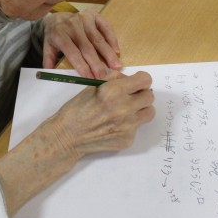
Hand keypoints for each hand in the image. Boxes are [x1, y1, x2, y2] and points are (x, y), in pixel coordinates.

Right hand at [0, 70, 154, 214]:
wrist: (68, 136)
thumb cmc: (76, 109)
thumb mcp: (92, 87)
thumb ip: (113, 79)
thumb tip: (128, 78)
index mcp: (114, 91)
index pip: (145, 80)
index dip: (141, 80)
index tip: (137, 82)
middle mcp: (124, 108)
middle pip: (149, 96)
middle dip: (141, 94)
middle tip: (130, 97)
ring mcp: (128, 126)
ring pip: (149, 112)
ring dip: (140, 109)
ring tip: (126, 111)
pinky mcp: (127, 139)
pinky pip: (137, 128)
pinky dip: (129, 125)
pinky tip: (114, 125)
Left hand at [42, 10, 121, 78]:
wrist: (57, 18)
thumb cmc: (55, 37)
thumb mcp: (48, 48)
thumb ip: (49, 62)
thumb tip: (50, 77)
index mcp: (60, 35)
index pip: (73, 52)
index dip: (82, 65)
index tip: (90, 78)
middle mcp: (72, 25)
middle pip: (87, 47)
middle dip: (97, 64)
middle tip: (105, 77)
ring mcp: (84, 18)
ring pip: (98, 39)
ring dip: (108, 54)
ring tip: (116, 67)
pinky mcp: (94, 15)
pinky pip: (105, 27)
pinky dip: (112, 39)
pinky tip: (117, 51)